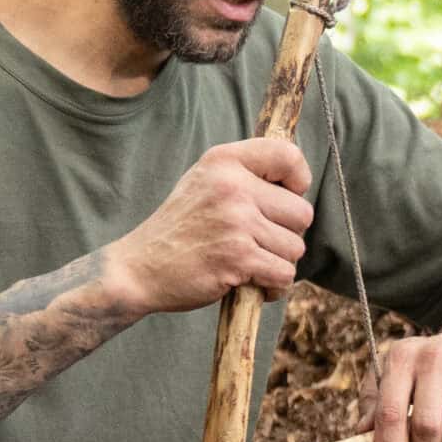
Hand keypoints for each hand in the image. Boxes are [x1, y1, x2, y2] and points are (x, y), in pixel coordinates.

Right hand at [107, 139, 313, 314]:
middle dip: (287, 234)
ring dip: (278, 263)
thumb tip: (299, 186)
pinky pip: (284, 274)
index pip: (288, 155)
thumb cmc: (181, 229)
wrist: (139, 268)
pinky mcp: (239, 257)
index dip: (299, 180)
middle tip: (257, 242)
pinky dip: (272, 286)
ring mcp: (237, 222)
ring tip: (247, 262)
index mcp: (224, 161)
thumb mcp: (205, 183)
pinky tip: (249, 283)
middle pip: (302, 213)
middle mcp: (232, 186)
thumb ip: (246, 176)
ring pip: (295, 248)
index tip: (286, 197)